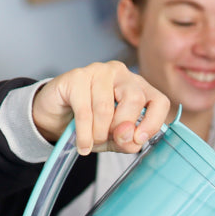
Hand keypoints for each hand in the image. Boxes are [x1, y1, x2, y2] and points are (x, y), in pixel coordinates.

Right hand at [31, 61, 170, 154]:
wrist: (55, 116)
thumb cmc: (89, 124)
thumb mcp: (114, 139)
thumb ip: (128, 140)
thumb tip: (132, 138)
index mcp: (138, 87)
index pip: (159, 101)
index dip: (152, 123)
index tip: (138, 139)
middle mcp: (121, 74)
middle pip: (135, 100)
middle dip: (121, 127)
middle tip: (108, 139)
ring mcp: (99, 71)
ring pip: (107, 107)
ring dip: (99, 133)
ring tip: (92, 141)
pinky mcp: (76, 76)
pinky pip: (85, 110)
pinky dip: (84, 133)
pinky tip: (82, 144)